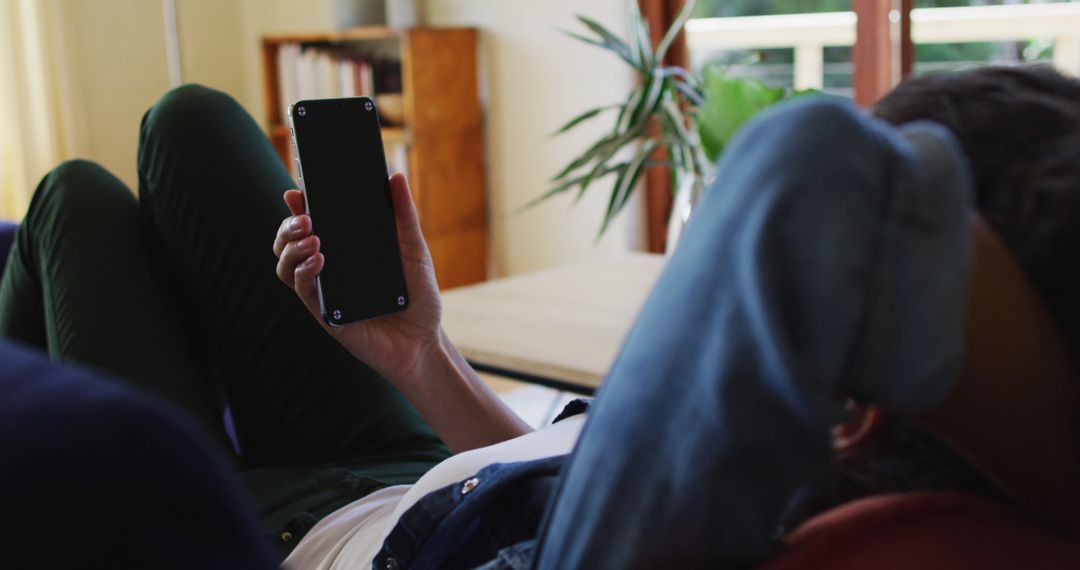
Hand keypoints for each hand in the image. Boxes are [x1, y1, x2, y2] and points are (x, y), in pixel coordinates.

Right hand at [273, 173, 442, 385]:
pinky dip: (305, 273)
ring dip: (291, 249)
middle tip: (305, 216)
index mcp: (344, 252)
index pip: (311, 226)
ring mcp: (325, 294)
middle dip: (288, 226)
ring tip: (312, 237)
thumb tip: (394, 177)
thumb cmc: (418, 297)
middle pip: (289, 244)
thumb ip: (404, 215)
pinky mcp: (327, 317)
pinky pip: (305, 293)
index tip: (297, 190)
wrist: (425, 341)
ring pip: (286, 268)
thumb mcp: (414, 250)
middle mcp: (328, 271)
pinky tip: (319, 259)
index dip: (298, 208)